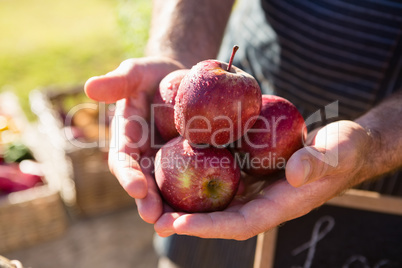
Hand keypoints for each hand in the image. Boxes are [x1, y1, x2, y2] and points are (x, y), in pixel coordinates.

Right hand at [85, 56, 184, 222]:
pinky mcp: (189, 161)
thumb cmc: (155, 75)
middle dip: (147, 201)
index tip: (137, 187)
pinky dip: (197, 193)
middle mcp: (145, 155)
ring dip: (170, 206)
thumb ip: (118, 81)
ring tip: (178, 223)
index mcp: (128, 138)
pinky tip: (209, 206)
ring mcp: (167, 161)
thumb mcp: (137, 73)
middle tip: (155, 217)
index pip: (123, 159)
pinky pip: (193, 178)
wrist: (181, 79)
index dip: (127, 174)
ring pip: (166, 188)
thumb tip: (89, 87)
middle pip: (143, 182)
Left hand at [154, 120, 373, 239]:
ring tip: (153, 199)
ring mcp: (254, 187)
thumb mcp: (337, 151)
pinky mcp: (250, 171)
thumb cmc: (345, 150)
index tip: (178, 225)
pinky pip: (222, 177)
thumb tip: (292, 174)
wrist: (343, 145)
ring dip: (186, 202)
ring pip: (216, 200)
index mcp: (280, 204)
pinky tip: (178, 168)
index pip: (241, 223)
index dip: (210, 227)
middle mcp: (262, 200)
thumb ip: (318, 162)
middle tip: (153, 219)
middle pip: (219, 217)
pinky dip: (199, 176)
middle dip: (187, 221)